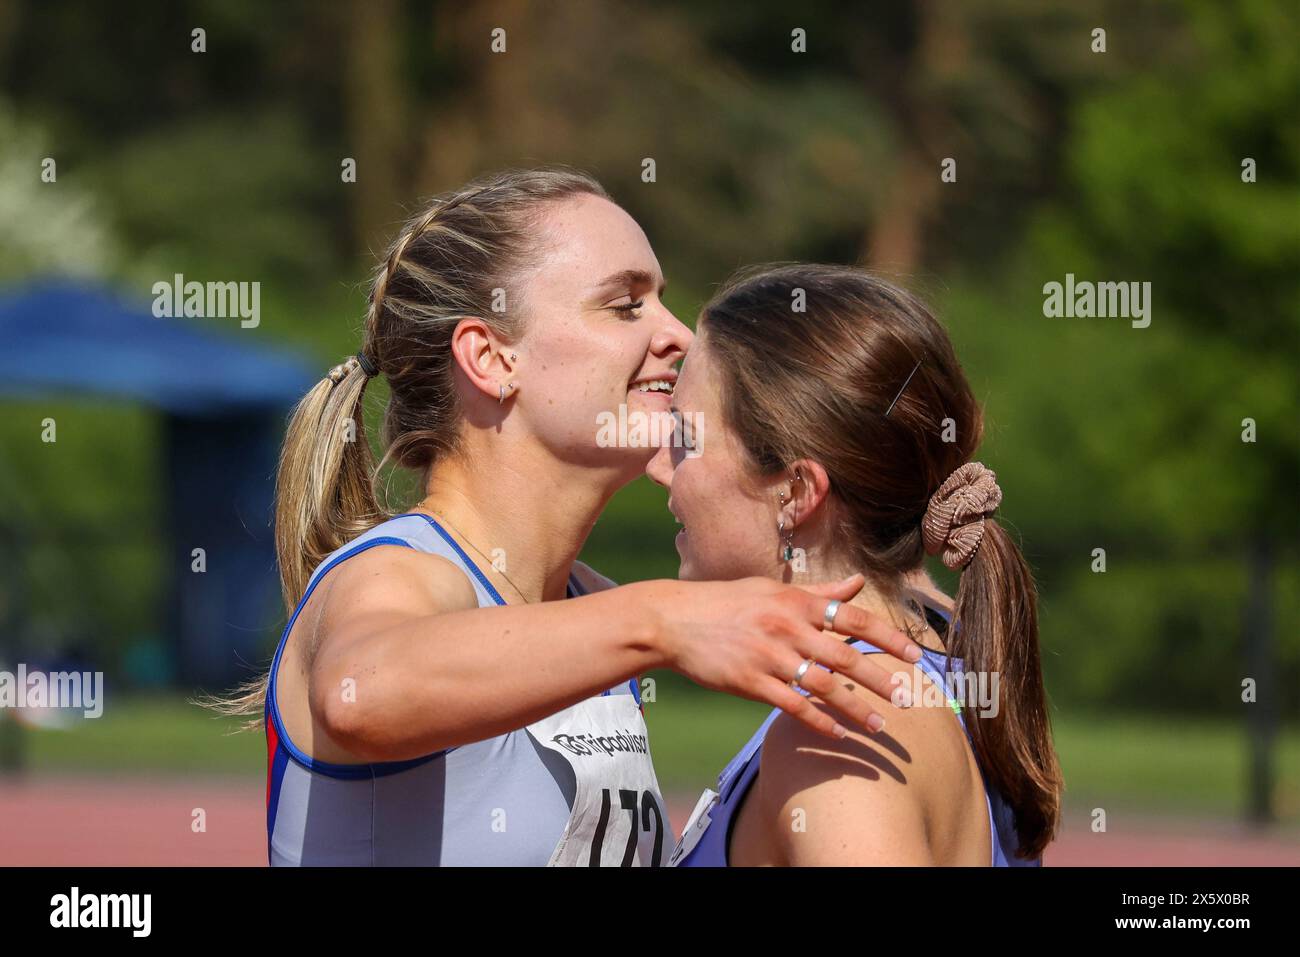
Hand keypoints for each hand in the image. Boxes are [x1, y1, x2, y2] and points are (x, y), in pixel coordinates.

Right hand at [655, 574, 922, 739]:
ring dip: (856, 709)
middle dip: (882, 679)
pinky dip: (818, 721)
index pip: (853, 619)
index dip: (888, 638)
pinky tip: (838, 733)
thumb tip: (857, 584)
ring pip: (823, 686)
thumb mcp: (772, 590)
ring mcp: (768, 656)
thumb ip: (819, 592)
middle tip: (911, 698)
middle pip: (846, 657)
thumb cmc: (726, 602)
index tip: (915, 656)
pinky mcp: (749, 682)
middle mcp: (787, 627)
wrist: (673, 619)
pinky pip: (791, 705)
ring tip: (881, 726)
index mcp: (796, 602)